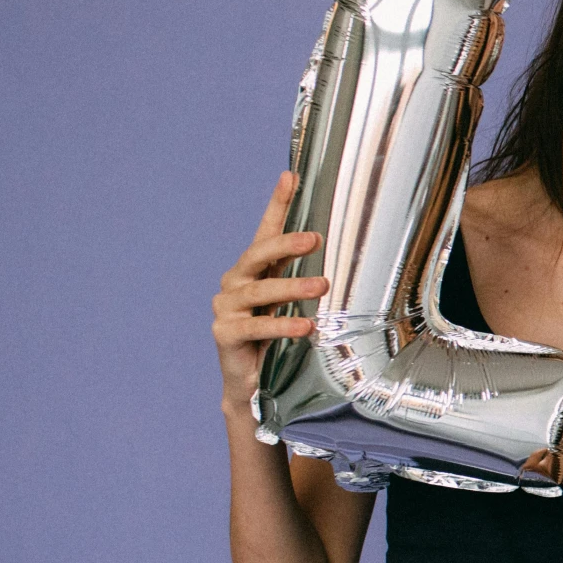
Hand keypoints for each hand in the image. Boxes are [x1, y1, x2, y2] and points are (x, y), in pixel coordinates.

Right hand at [213, 172, 326, 416]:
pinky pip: (257, 327)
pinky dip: (283, 325)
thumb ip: (303, 278)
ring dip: (292, 287)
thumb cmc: (275, 339)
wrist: (251, 384)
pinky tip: (307, 325)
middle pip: (258, 254)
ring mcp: (226, 308)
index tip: (291, 177)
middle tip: (316, 238)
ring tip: (323, 286)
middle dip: (286, 244)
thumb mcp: (290, 304)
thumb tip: (337, 256)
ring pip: (260, 291)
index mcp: (251, 271)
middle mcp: (234, 283)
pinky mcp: (225, 334)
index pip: (265, 232)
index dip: (277, 205)